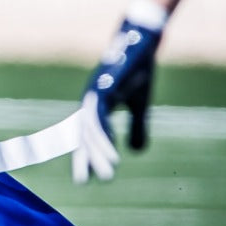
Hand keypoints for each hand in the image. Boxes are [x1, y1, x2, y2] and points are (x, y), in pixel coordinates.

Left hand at [71, 16, 161, 182]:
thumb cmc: (139, 72)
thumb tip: (135, 152)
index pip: (86, 136)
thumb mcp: (140, 105)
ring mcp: (94, 94)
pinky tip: (112, 150)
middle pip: (83, 135)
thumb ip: (137, 127)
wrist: (142, 44)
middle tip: (84, 182)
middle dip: (84, 159)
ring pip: (91, 130)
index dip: (84, 155)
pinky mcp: (103, 88)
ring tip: (106, 172)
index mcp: (97, 107)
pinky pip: (100, 116)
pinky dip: (105, 135)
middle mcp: (90, 102)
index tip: (84, 177)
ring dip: (98, 152)